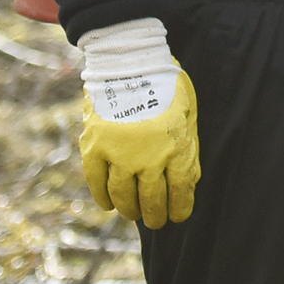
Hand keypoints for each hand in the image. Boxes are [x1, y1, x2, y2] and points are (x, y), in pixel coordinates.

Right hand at [77, 18, 200, 226]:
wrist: (130, 62)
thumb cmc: (166, 85)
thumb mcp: (188, 115)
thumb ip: (187, 149)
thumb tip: (187, 181)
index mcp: (176, 148)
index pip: (181, 192)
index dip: (180, 209)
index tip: (178, 217)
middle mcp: (148, 158)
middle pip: (152, 200)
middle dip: (155, 216)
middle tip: (156, 221)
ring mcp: (119, 155)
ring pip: (123, 196)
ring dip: (130, 210)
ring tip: (133, 214)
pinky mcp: (95, 148)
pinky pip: (97, 182)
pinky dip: (102, 197)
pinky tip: (109, 205)